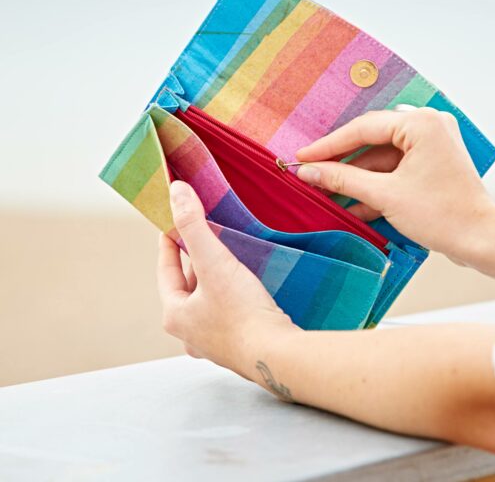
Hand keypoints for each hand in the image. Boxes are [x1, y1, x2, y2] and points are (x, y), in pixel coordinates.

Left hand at [157, 180, 296, 377]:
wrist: (277, 355)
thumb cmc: (242, 312)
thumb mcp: (215, 262)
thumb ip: (194, 225)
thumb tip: (176, 192)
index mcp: (175, 315)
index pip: (166, 268)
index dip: (169, 241)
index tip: (173, 222)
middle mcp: (188, 333)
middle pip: (187, 284)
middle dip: (196, 259)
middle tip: (209, 234)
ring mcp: (212, 342)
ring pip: (207, 300)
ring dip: (215, 279)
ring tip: (229, 257)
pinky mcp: (236, 345)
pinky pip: (226, 312)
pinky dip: (230, 296)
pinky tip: (245, 287)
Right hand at [296, 108, 494, 262]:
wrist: (480, 240)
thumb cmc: (443, 216)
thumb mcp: (385, 196)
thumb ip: (343, 179)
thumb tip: (308, 170)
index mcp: (421, 124)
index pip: (362, 129)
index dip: (328, 145)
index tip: (303, 157)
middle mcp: (428, 126)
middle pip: (371, 141)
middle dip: (342, 163)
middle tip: (312, 173)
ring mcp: (431, 144)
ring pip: (381, 158)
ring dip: (357, 178)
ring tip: (328, 194)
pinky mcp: (431, 163)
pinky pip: (394, 168)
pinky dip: (375, 185)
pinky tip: (352, 204)